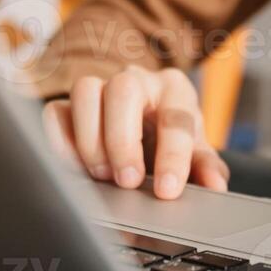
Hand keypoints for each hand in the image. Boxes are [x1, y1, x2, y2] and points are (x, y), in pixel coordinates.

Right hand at [41, 68, 229, 198]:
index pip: (175, 115)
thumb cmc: (167, 137)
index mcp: (174, 89)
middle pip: (124, 90)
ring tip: (101, 175)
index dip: (172, 156)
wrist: (141, 122)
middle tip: (127, 181)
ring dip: (90, 139)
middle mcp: (136, 80)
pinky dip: (60, 141)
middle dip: (123, 140)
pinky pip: (54, 111)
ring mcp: (98, 87)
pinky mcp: (67, 104)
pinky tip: (72, 168)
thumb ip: (206, 167)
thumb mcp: (194, 150)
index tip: (166, 191)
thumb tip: (216, 187)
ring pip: (85, 92)